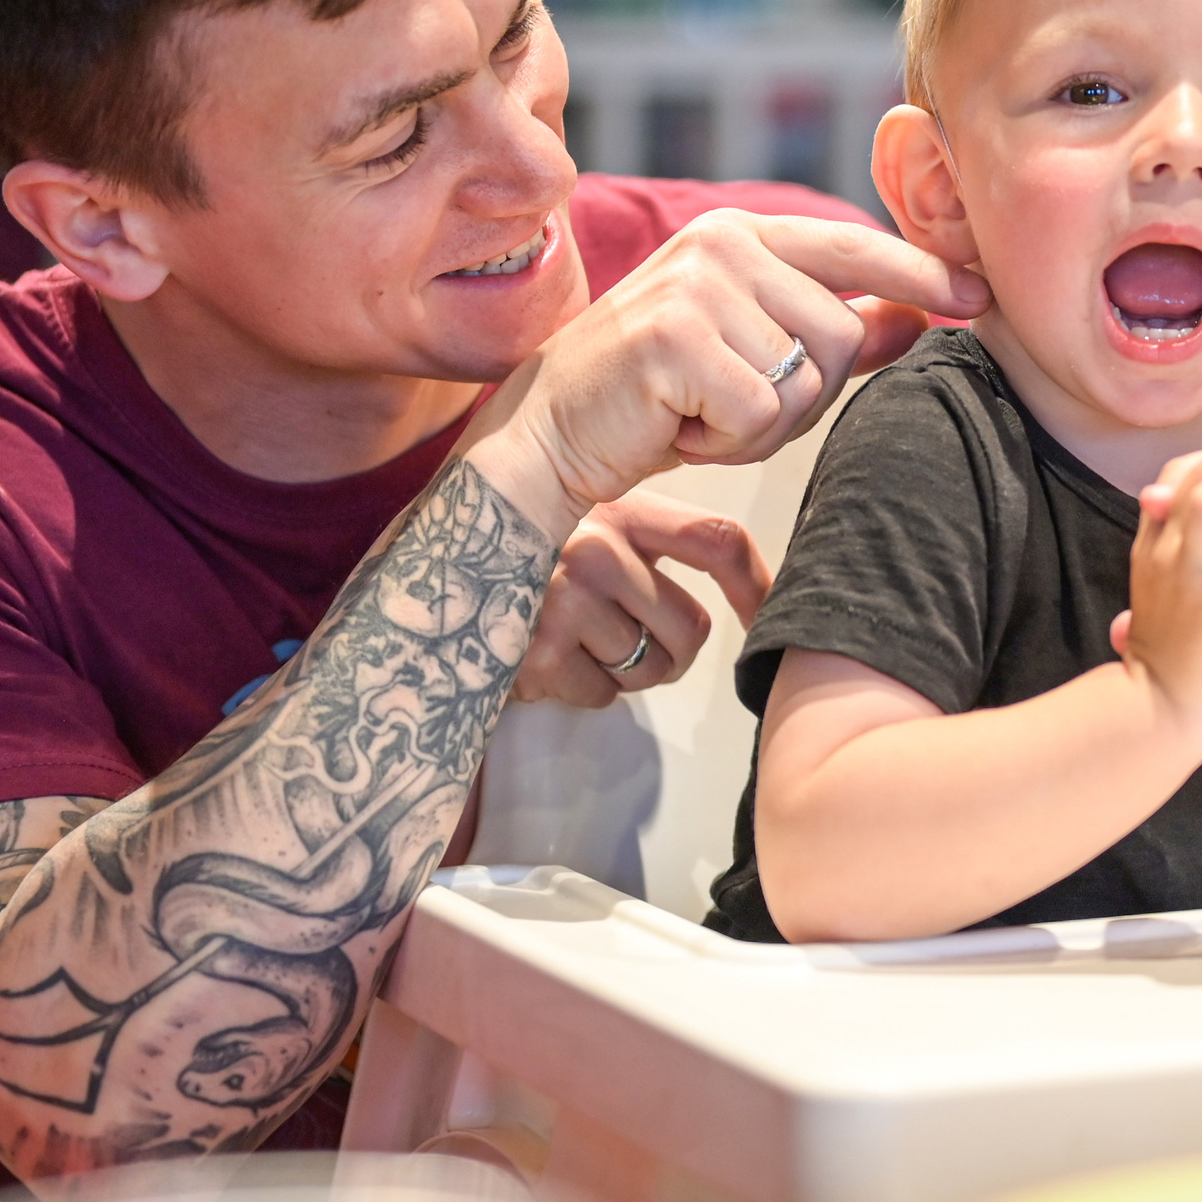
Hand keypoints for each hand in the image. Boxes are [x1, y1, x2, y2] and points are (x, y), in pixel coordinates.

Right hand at [462, 213, 988, 540]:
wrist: (550, 437)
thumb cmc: (657, 399)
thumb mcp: (755, 356)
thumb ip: (839, 329)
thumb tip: (925, 317)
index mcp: (741, 236)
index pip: (854, 250)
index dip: (920, 275)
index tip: (979, 293)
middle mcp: (720, 246)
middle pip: (840, 335)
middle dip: (805, 394)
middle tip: (733, 406)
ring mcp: (696, 286)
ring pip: (806, 379)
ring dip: (766, 424)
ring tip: (704, 414)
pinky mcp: (675, 338)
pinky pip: (763, 413)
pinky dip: (732, 442)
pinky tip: (681, 429)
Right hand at [514, 491, 771, 707]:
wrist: (431, 594)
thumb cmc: (529, 569)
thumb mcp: (591, 530)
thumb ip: (652, 544)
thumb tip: (752, 584)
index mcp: (618, 507)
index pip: (716, 539)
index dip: (757, 584)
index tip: (771, 614)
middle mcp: (596, 546)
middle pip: (692, 627)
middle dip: (669, 651)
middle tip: (624, 639)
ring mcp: (567, 599)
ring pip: (652, 668)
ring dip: (624, 673)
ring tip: (579, 645)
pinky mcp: (541, 652)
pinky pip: (603, 695)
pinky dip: (583, 690)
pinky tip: (550, 661)